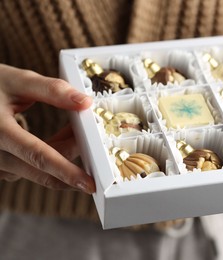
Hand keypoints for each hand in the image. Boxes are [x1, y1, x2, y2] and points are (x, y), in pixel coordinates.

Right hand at [0, 64, 94, 193]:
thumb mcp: (16, 80)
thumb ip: (51, 90)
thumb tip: (85, 102)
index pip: (37, 156)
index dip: (65, 171)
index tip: (89, 183)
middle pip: (42, 169)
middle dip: (72, 161)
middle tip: (95, 144)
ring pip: (39, 170)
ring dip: (64, 155)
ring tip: (78, 131)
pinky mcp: (2, 166)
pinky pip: (33, 167)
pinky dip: (53, 155)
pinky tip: (65, 138)